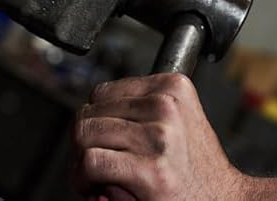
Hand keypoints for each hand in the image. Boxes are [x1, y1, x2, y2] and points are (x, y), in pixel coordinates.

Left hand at [72, 73, 250, 200]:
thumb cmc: (198, 171)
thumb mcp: (178, 121)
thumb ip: (142, 108)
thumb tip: (91, 113)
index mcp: (173, 87)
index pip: (103, 92)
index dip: (94, 120)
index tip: (99, 141)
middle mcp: (166, 106)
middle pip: (90, 112)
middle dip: (82, 142)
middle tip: (90, 166)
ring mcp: (159, 137)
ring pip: (85, 134)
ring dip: (78, 162)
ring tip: (93, 178)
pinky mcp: (150, 169)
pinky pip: (91, 162)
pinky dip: (83, 178)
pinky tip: (96, 188)